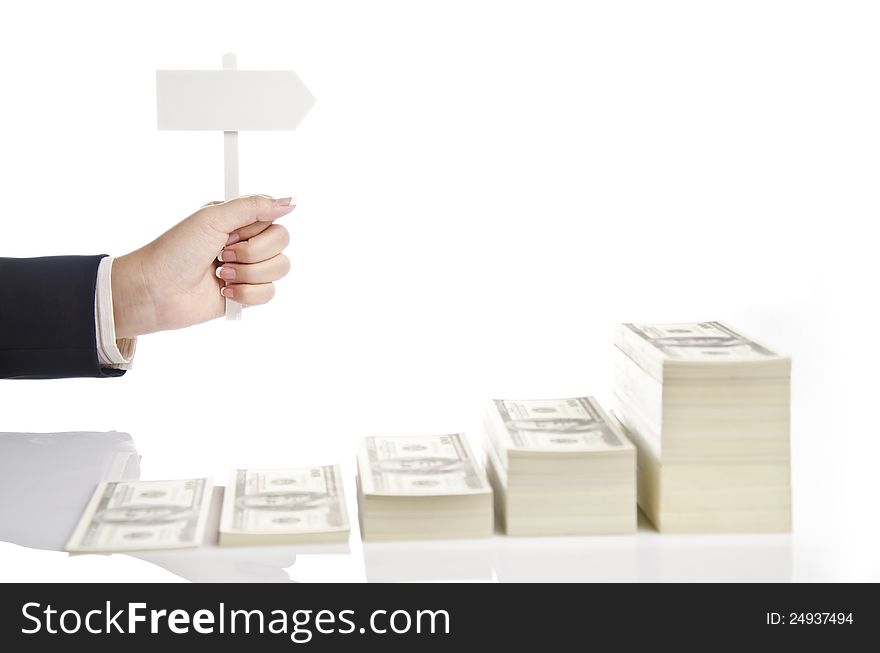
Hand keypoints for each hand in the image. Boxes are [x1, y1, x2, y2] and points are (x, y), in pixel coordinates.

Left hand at [111, 195, 294, 337]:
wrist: (156, 291)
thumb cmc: (175, 251)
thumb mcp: (212, 218)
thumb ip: (253, 206)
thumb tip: (290, 202)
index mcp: (238, 220)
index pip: (274, 219)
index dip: (256, 229)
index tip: (230, 233)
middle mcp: (246, 242)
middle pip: (282, 243)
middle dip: (252, 252)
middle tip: (222, 254)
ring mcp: (248, 269)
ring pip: (279, 268)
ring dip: (247, 274)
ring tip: (221, 274)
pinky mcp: (246, 295)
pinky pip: (269, 293)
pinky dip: (245, 294)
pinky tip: (223, 291)